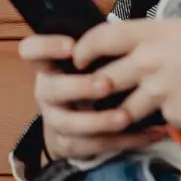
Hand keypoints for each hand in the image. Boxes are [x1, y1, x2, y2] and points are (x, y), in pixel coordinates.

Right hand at [21, 34, 169, 160]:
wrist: (80, 123)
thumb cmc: (92, 79)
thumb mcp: (91, 61)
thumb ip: (99, 49)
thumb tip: (126, 35)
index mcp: (49, 66)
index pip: (31, 51)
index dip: (45, 48)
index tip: (71, 47)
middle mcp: (47, 92)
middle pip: (51, 89)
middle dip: (79, 87)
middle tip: (105, 84)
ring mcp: (55, 119)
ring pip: (69, 123)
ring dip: (99, 121)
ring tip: (125, 117)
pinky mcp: (68, 144)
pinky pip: (93, 145)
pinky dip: (123, 140)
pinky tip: (149, 134)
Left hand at [73, 15, 180, 130]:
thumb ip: (179, 30)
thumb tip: (178, 31)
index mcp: (153, 32)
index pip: (101, 38)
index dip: (83, 50)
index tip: (79, 59)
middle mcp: (149, 60)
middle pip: (105, 79)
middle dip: (98, 90)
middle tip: (98, 95)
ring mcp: (159, 91)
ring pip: (126, 109)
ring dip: (127, 114)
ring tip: (133, 116)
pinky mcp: (174, 116)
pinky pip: (161, 123)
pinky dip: (166, 124)